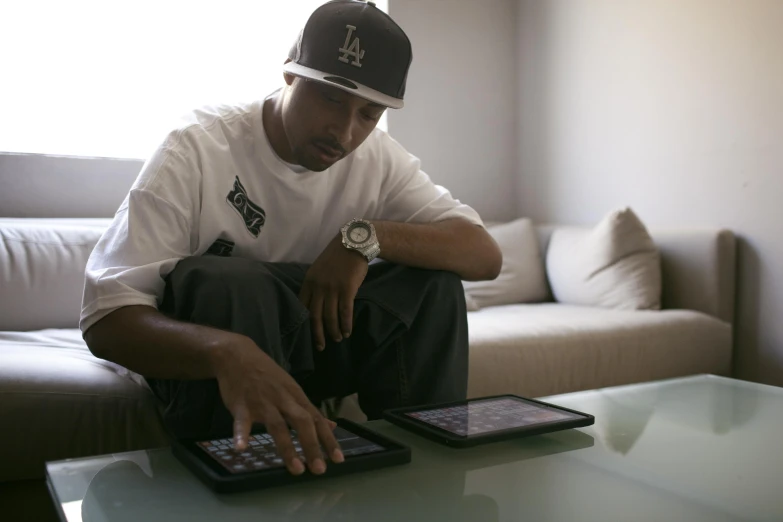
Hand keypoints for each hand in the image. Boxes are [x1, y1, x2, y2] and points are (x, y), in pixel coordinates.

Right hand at [211, 337, 343, 475]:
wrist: (237, 356)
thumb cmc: (267, 375)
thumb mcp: (291, 388)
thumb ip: (308, 409)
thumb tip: (331, 425)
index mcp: (296, 397)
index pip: (317, 419)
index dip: (328, 439)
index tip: (338, 459)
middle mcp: (283, 400)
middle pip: (302, 422)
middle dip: (312, 446)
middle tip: (319, 470)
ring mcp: (262, 402)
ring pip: (278, 425)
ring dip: (288, 447)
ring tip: (296, 469)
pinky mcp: (241, 405)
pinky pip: (242, 422)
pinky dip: (241, 434)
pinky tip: (241, 448)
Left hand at [299, 233, 368, 349]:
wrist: (354, 242)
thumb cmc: (338, 256)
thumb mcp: (320, 268)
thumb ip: (316, 283)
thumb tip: (315, 302)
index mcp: (309, 281)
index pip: (303, 306)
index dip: (305, 323)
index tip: (307, 334)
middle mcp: (318, 286)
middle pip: (315, 316)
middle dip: (317, 334)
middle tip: (320, 347)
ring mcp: (332, 288)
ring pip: (330, 316)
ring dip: (333, 331)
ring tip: (337, 339)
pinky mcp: (347, 289)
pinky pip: (345, 312)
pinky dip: (345, 324)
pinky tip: (347, 332)